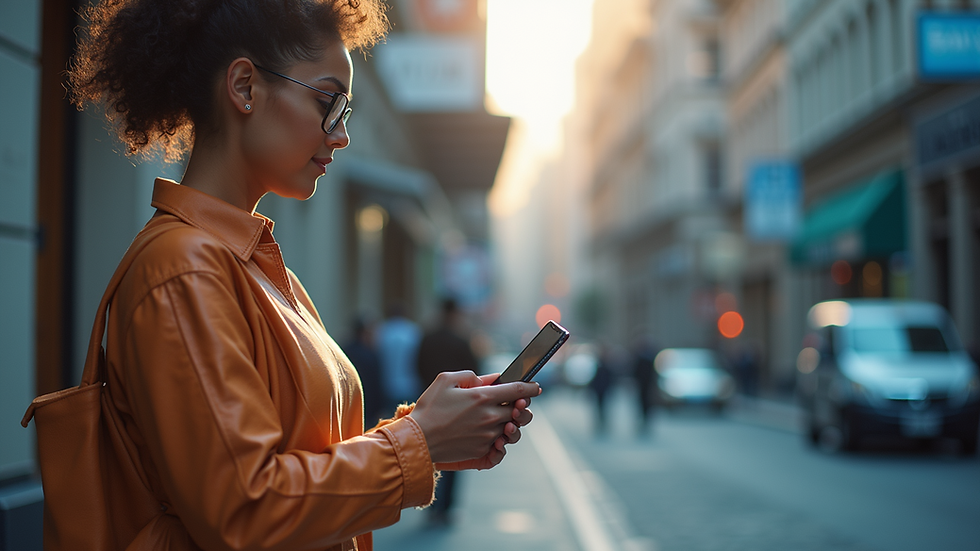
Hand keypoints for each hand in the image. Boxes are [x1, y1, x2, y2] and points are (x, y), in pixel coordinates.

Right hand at [409, 371, 539, 465]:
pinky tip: (490, 432)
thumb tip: (491, 379)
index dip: (531, 387)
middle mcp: (490, 417)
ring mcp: (487, 435)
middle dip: (521, 407)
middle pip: (519, 411)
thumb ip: (471, 376)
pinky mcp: (482, 449)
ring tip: (501, 418)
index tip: (537, 387)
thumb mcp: (446, 380)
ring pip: (511, 427)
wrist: (418, 440)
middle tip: (517, 403)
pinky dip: (498, 436)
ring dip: (510, 422)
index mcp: (483, 397)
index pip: (518, 390)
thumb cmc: (430, 408)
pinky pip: (499, 442)